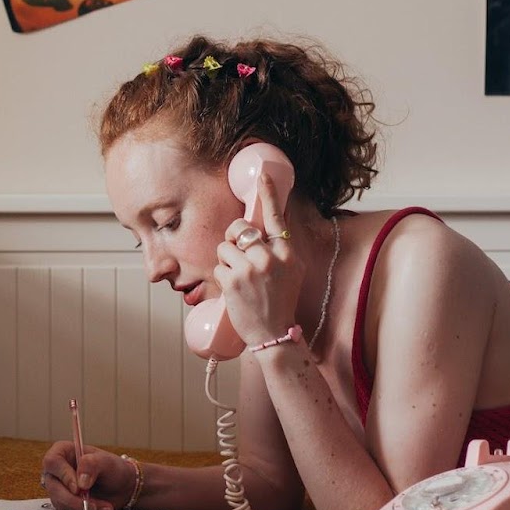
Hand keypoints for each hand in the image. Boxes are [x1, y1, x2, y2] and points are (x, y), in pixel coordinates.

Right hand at [40, 442, 132, 509]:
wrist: (122, 487)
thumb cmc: (113, 469)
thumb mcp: (107, 462)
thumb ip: (92, 465)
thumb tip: (80, 482)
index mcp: (63, 452)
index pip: (52, 462)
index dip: (63, 475)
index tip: (78, 487)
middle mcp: (57, 469)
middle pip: (53, 486)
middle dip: (73, 498)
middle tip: (93, 503)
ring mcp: (59, 487)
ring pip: (59, 501)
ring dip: (82, 506)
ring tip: (103, 505)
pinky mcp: (64, 502)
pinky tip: (101, 508)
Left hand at [212, 170, 303, 346]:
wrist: (274, 334)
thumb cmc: (280, 300)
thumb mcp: (292, 271)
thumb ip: (280, 249)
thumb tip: (263, 226)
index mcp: (287, 252)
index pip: (276, 217)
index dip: (268, 194)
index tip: (262, 176)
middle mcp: (270, 257)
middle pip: (239, 228)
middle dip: (233, 237)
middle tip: (239, 254)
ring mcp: (250, 269)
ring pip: (224, 247)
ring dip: (227, 261)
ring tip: (241, 279)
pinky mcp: (232, 280)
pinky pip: (218, 266)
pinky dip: (223, 277)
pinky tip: (235, 291)